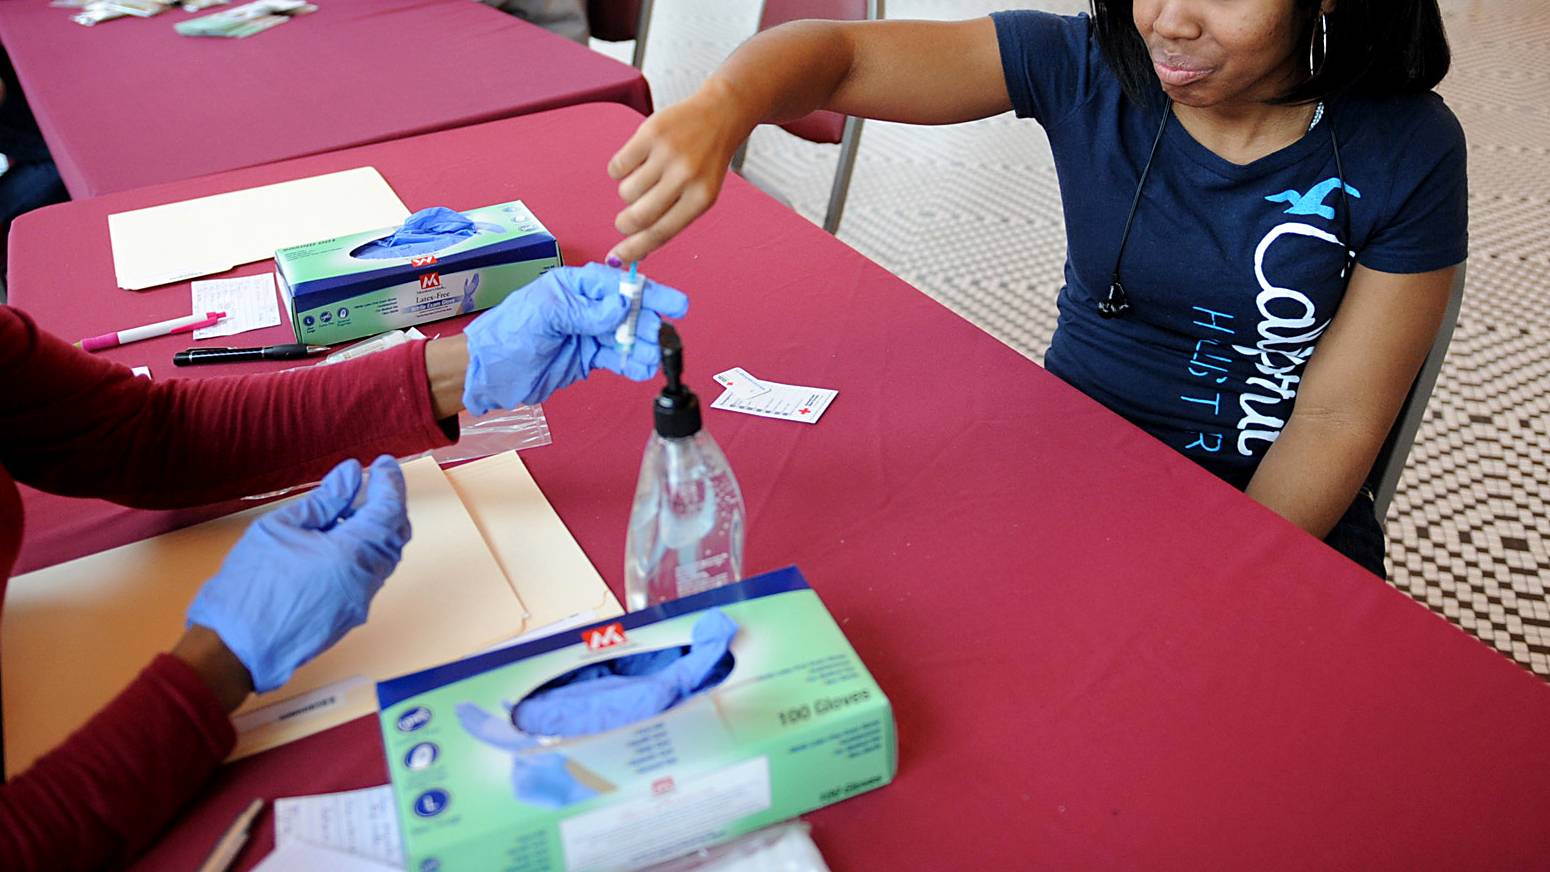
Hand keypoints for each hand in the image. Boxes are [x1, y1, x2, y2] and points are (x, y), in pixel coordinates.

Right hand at [187, 456, 409, 692]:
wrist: (236, 646)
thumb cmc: (251, 586)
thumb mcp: (282, 528)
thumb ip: (324, 500)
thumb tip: (349, 475)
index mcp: (352, 554)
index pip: (389, 509)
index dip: (389, 482)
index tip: (383, 464)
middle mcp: (366, 579)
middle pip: (395, 534)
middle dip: (388, 504)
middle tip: (372, 482)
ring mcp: (361, 601)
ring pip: (385, 557)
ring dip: (376, 529)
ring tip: (350, 508)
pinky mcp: (350, 615)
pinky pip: (370, 576)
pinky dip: (365, 552)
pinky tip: (340, 539)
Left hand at [461, 262, 689, 414]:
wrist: (489, 373)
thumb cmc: (509, 334)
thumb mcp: (546, 315)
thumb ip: (585, 311)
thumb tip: (621, 307)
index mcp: (575, 286)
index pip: (619, 285)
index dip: (649, 293)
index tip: (675, 304)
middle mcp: (586, 307)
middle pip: (629, 312)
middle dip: (649, 323)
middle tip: (664, 338)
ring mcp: (588, 333)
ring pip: (626, 337)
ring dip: (644, 347)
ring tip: (656, 358)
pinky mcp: (588, 358)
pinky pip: (617, 359)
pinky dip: (632, 364)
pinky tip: (644, 369)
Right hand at [607, 80, 751, 263]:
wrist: (719, 114)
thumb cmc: (706, 161)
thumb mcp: (701, 194)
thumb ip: (671, 219)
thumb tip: (636, 249)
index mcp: (701, 199)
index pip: (660, 233)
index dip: (634, 250)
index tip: (616, 259)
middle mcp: (685, 176)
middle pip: (638, 216)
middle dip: (624, 224)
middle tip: (625, 221)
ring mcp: (667, 153)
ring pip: (626, 192)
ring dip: (629, 191)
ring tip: (647, 176)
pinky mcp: (649, 133)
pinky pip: (618, 166)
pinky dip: (622, 168)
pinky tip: (639, 159)